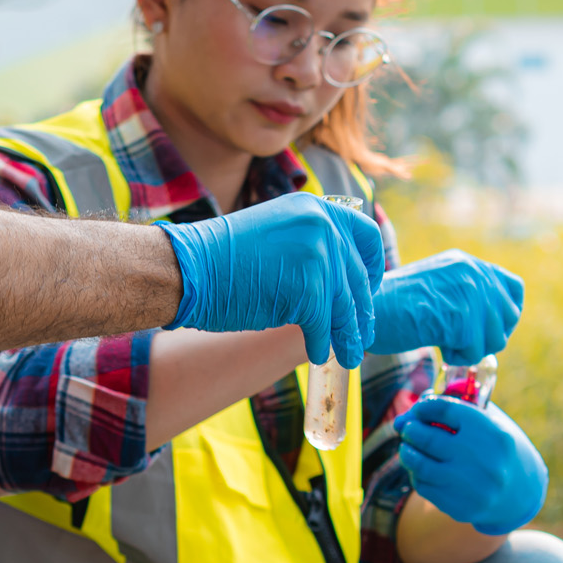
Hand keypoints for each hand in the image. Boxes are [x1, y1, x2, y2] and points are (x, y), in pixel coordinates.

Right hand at [155, 193, 384, 365]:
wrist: (189, 268)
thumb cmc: (222, 257)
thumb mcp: (276, 231)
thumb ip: (309, 243)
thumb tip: (338, 275)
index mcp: (316, 208)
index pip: (366, 234)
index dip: (373, 265)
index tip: (368, 286)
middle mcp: (323, 226)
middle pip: (358, 277)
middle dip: (361, 310)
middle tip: (363, 332)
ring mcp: (318, 257)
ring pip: (345, 306)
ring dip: (348, 335)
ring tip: (350, 355)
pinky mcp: (310, 291)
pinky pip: (325, 326)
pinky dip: (322, 344)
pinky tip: (318, 354)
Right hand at [368, 249, 523, 362]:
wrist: (367, 312)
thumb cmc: (389, 308)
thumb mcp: (433, 288)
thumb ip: (464, 295)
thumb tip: (496, 324)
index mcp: (465, 262)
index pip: (512, 287)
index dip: (505, 313)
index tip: (485, 329)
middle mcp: (472, 272)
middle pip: (510, 316)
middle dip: (488, 336)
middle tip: (458, 339)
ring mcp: (468, 292)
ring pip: (497, 337)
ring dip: (472, 348)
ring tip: (444, 341)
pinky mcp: (461, 317)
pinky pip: (476, 351)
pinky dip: (458, 356)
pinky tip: (438, 346)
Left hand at [394, 397, 547, 535]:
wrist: (521, 492)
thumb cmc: (498, 450)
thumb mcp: (488, 423)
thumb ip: (454, 410)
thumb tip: (406, 416)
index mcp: (493, 434)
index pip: (446, 410)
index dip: (425, 407)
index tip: (419, 408)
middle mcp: (483, 461)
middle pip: (429, 438)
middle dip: (411, 430)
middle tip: (407, 428)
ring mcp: (471, 487)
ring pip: (421, 466)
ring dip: (407, 453)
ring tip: (407, 448)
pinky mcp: (461, 507)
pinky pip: (425, 488)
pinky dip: (417, 475)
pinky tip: (420, 469)